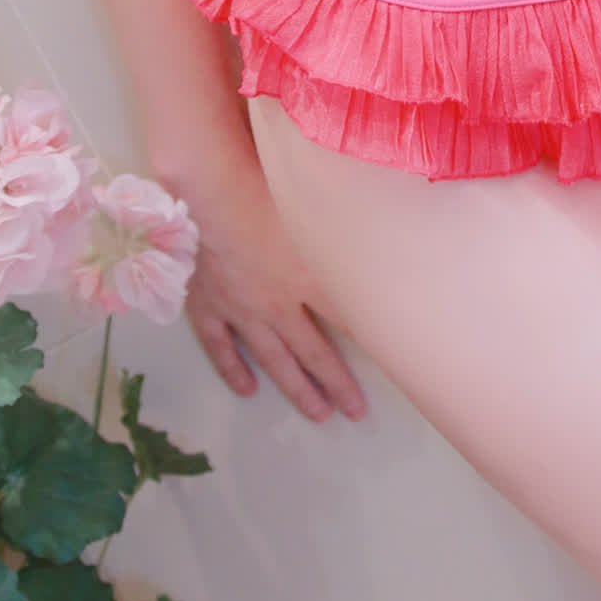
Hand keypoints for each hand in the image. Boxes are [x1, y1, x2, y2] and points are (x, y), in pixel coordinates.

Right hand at [179, 152, 368, 425]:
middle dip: (336, 382)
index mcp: (308, 277)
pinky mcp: (206, 306)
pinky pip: (220, 345)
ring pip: (272, 358)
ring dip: (296, 388)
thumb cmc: (263, 186)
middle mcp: (278, 302)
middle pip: (313, 350)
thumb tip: (376, 223)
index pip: (348, 317)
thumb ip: (343, 224)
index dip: (372, 342)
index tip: (394, 364)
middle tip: (355, 412)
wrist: (206, 195)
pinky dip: (233, 369)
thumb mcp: (316, 204)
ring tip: (318, 414)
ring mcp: (239, 309)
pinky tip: (247, 389)